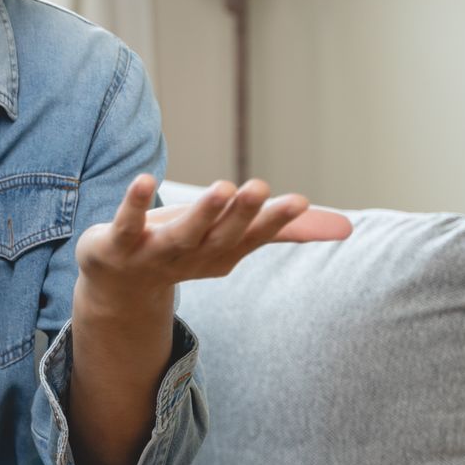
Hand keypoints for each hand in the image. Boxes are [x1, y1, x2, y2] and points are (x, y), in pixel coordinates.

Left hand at [75, 176, 350, 318]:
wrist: (120, 285)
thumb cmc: (186, 249)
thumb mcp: (235, 238)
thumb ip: (284, 230)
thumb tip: (347, 228)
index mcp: (223, 253)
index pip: (252, 237)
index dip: (273, 220)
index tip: (297, 200)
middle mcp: (192, 256)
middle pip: (220, 236)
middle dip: (240, 214)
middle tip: (259, 188)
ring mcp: (154, 253)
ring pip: (181, 234)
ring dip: (200, 213)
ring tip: (221, 187)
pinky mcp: (117, 243)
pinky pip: (126, 223)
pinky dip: (134, 203)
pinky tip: (143, 179)